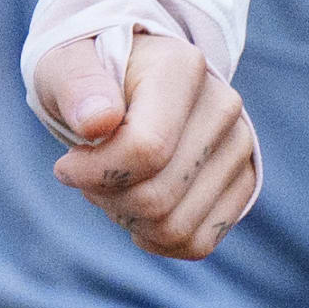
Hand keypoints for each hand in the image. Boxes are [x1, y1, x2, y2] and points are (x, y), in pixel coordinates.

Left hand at [37, 22, 260, 261]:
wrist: (126, 81)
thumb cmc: (89, 75)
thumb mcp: (64, 65)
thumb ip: (76, 85)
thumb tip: (98, 122)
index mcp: (181, 70)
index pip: (145, 150)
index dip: (95, 173)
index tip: (67, 164)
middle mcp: (223, 106)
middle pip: (158, 197)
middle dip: (107, 199)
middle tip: (88, 176)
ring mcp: (238, 146)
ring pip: (176, 227)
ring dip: (128, 220)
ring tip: (114, 186)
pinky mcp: (243, 181)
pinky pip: (197, 242)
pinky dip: (156, 239)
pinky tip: (136, 211)